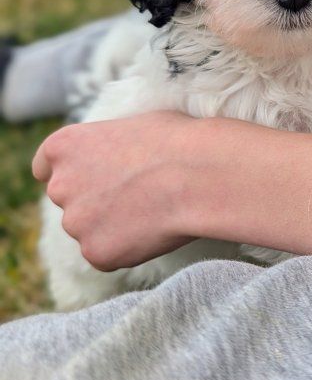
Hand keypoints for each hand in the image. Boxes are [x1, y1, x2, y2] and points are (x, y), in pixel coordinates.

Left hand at [33, 112, 201, 270]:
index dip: (70, 172)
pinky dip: (128, 247)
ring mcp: (76, 223)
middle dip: (95, 200)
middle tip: (136, 194)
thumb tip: (115, 157)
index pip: (45, 166)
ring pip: (90, 229)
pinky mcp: (96, 253)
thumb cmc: (176, 141)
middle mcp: (60, 185)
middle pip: (70, 200)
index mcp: (65, 145)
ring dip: (113, 225)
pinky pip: (108, 254)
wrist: (198, 174)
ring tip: (153, 210)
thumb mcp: (132, 125)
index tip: (87, 177)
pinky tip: (154, 230)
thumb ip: (107, 146)